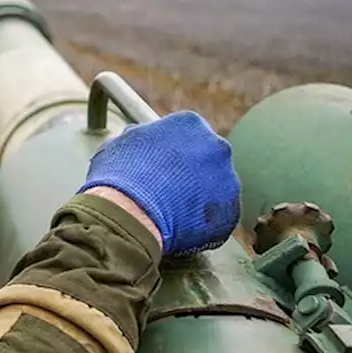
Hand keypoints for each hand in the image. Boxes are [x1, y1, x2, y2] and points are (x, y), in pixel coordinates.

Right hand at [78, 111, 239, 254]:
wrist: (128, 213)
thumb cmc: (119, 178)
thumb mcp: (119, 144)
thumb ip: (138, 138)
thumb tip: (138, 139)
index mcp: (189, 124)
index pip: (187, 136)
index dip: (172, 156)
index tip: (161, 169)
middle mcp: (216, 146)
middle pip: (207, 160)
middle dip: (191, 176)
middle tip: (168, 192)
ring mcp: (228, 179)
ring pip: (216, 189)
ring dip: (199, 200)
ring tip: (172, 214)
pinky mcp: (232, 210)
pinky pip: (220, 218)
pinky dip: (204, 225)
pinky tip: (181, 228)